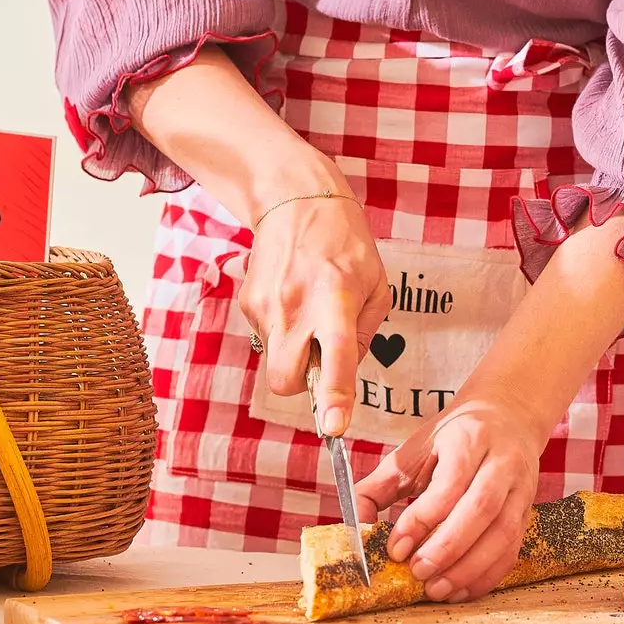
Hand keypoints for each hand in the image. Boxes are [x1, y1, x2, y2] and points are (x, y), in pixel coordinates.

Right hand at [120, 47, 391, 436]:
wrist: (293, 197)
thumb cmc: (345, 242)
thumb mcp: (376, 284)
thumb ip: (364, 334)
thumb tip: (343, 373)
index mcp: (336, 298)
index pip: (335, 355)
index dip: (334, 396)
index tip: (334, 426)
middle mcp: (295, 305)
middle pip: (283, 380)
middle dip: (299, 387)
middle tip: (318, 362)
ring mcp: (265, 305)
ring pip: (275, 359)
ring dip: (294, 349)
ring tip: (311, 307)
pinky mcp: (247, 303)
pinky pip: (267, 338)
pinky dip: (283, 330)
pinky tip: (294, 297)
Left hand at [354, 389, 548, 601]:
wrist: (507, 417)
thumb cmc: (454, 438)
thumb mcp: (414, 451)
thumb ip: (379, 487)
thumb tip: (356, 529)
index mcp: (469, 439)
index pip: (448, 484)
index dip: (421, 520)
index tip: (395, 549)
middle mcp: (502, 461)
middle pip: (481, 509)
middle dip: (447, 547)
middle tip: (417, 572)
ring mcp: (521, 488)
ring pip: (503, 533)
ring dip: (469, 568)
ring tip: (436, 588)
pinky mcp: (528, 512)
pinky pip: (513, 549)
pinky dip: (487, 575)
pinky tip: (460, 589)